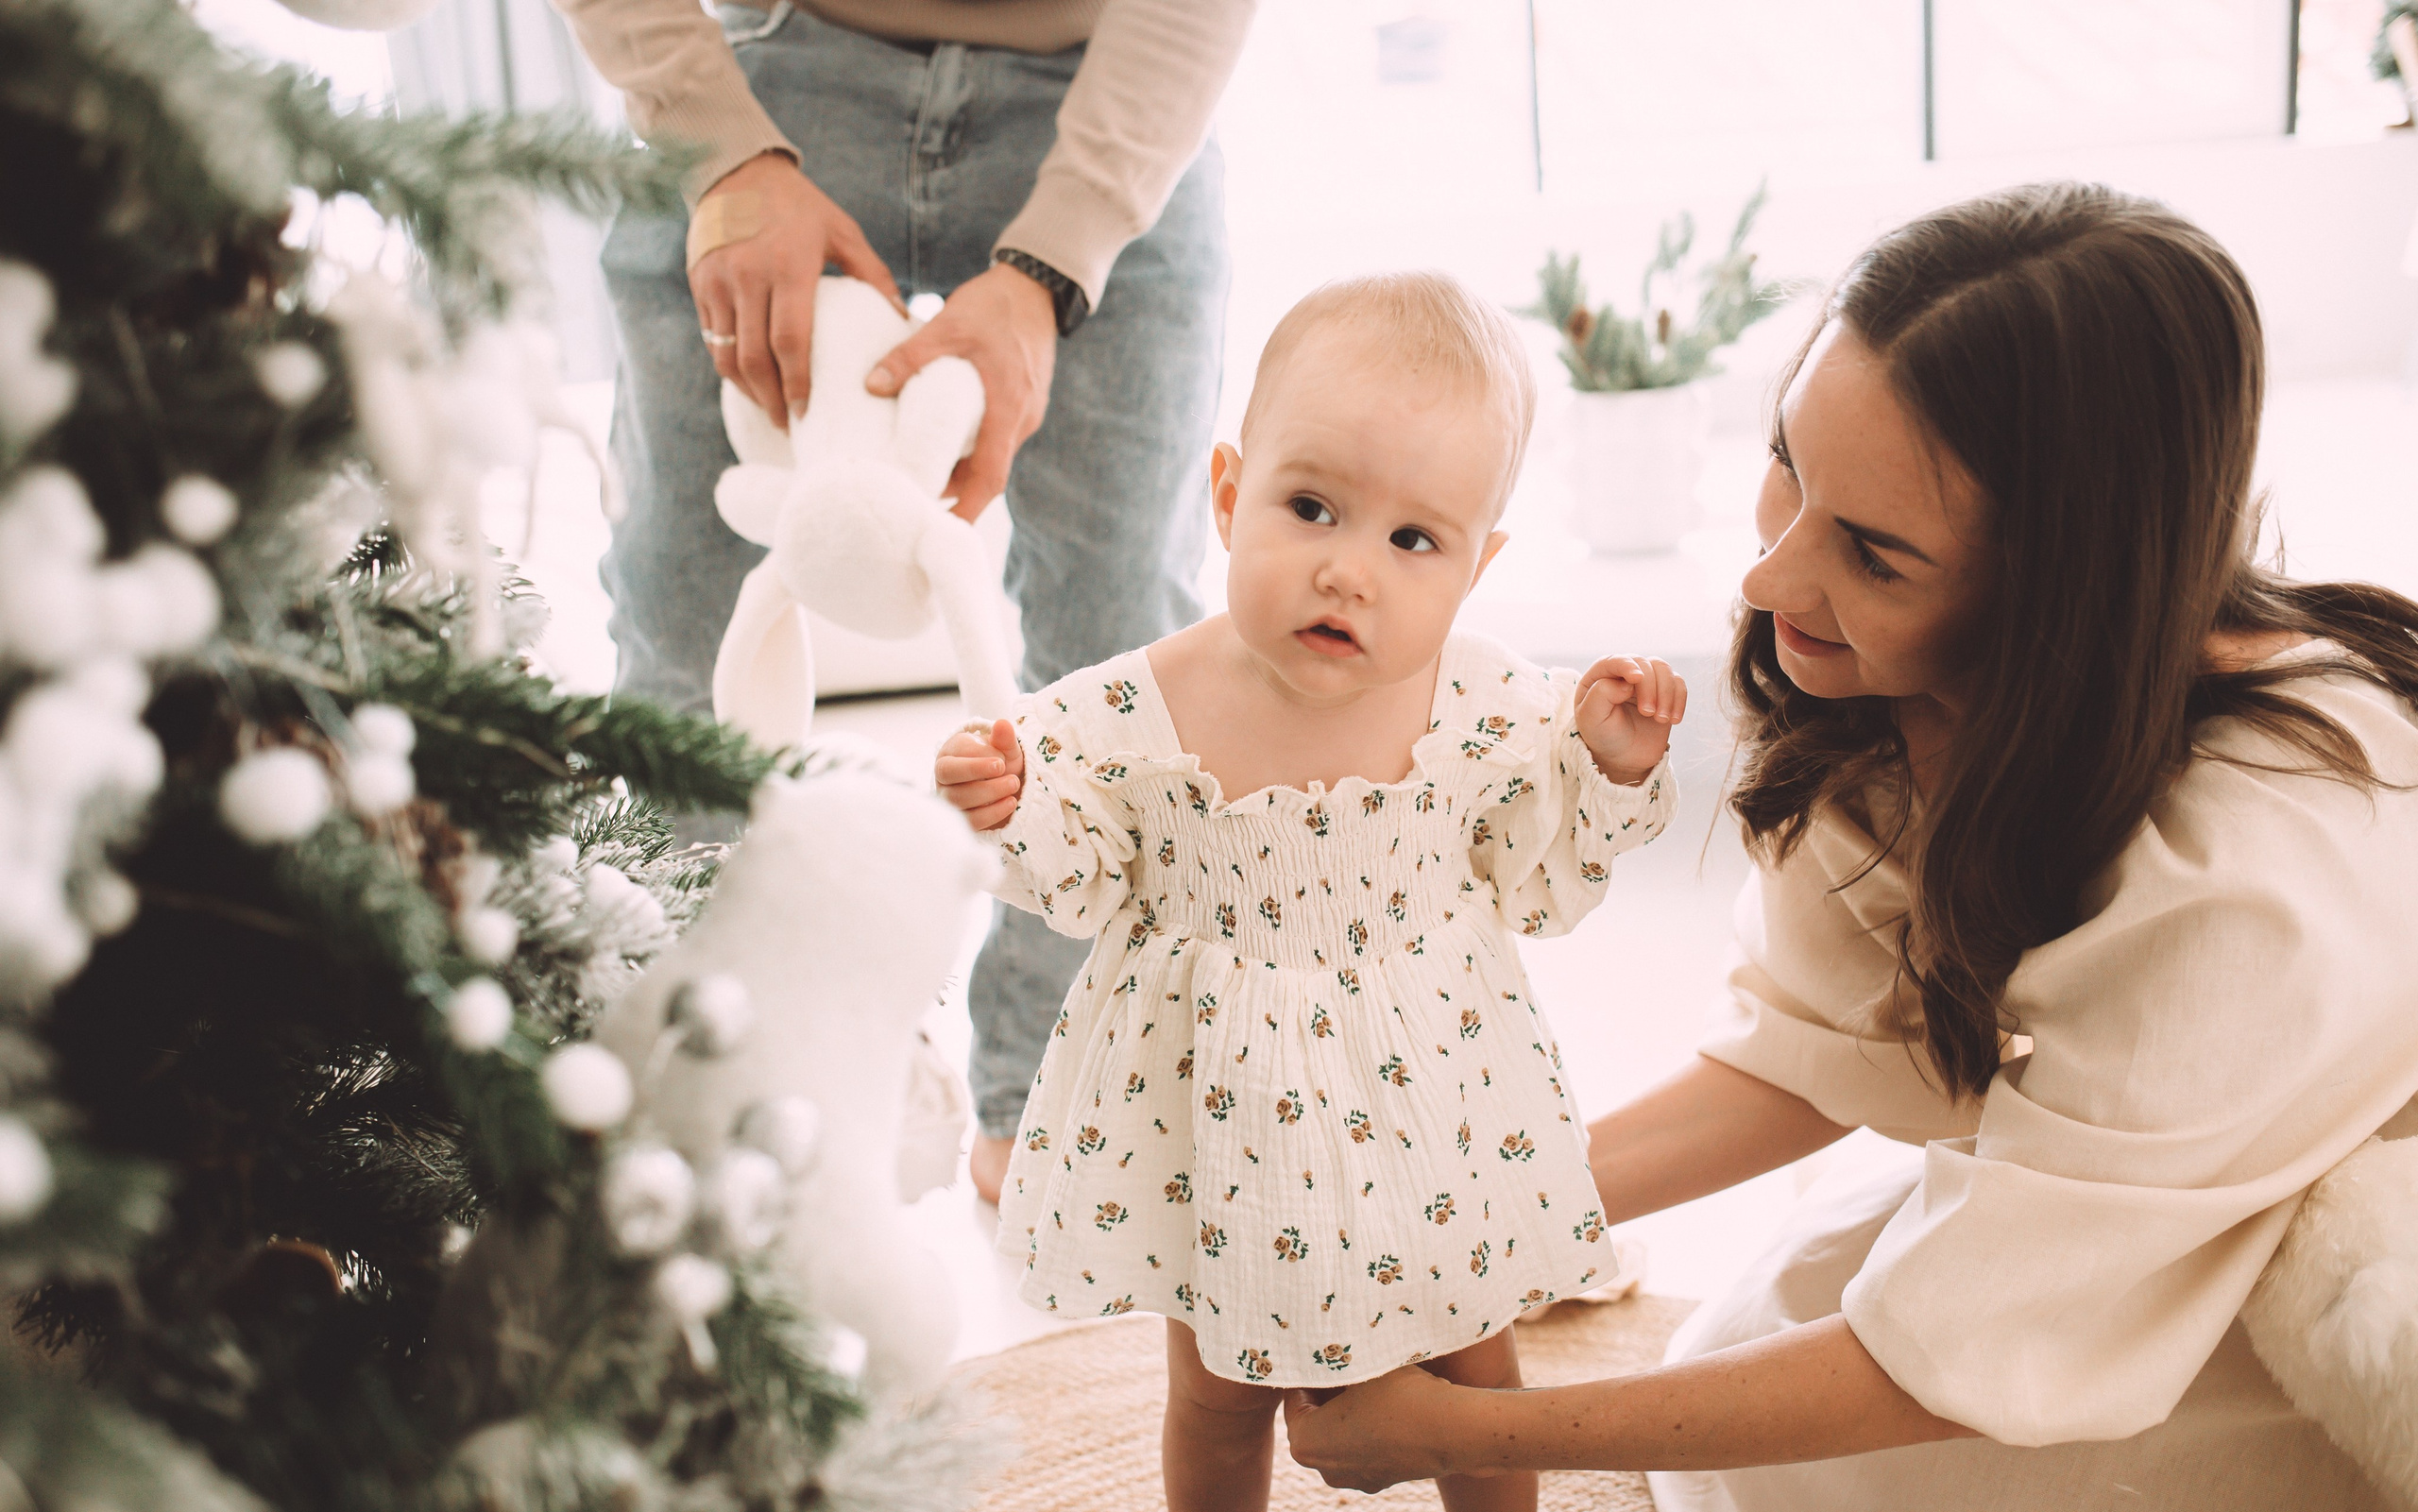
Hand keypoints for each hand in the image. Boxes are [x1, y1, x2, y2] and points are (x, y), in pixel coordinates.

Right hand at [689, 153, 903, 428]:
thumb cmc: (800, 206)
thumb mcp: (842, 231)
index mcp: (788, 266)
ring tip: (767, 409)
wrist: (737, 170)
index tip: (806, 412)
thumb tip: (904, 317)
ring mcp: (718, 281)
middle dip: (770, 399)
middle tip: (787, 424)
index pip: (790, 340)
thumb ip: (873, 274)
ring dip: (746, 389)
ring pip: (726, 353)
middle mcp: (748, 276)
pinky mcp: (700, 283)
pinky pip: (711, 336)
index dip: (796, 383)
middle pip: (754, 357)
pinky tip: (748, 380)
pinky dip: (728, 364)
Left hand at [866, 262, 1056, 521]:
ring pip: (989, 456)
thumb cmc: (996, 304)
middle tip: (908, 503)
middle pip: (986, 474)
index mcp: (1008, 409)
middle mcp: (1022, 420)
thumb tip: (871, 387)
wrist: (1037, 285)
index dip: (965, 511)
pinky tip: (936, 440)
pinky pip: (993, 437)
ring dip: (957, 469)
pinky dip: (966, 447)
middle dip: (950, 493)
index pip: (990, 478)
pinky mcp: (1020, 403)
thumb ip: (910, 356)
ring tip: (914, 472)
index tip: (940, 535)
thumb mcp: (949, 324)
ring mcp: (1024, 413)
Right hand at [936, 718, 1023, 831]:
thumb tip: (1003, 724)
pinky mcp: (959, 820)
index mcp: (951, 751)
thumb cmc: (1000, 764)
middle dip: (977, 770)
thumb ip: (1004, 738)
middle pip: (947, 772)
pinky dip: (992, 813)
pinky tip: (1010, 803)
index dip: (981, 753)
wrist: (1004, 789)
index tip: (1002, 757)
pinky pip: (969, 821)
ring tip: (1013, 785)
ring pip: (958, 798)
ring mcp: (948, 799)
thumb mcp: (1006, 749)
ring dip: (990, 792)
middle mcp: (943, 775)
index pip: (957, 751)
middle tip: (1006, 770)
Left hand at [1281, 1367, 1468, 1490]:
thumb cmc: (1401, 1394)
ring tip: (1371, 1379)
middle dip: (1329, 1389)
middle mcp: (1325, 1469)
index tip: (1329, 1352)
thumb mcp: (1360, 1366)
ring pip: (1341, 1430)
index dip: (1312, 1370)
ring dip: (1350, 1406)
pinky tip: (1391, 1404)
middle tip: (1349, 1361)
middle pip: (1316, 1416)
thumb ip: (1333, 1361)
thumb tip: (1320, 1347)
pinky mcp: (1380, 1478)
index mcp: (1305, 1443)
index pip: (1295, 1396)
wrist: (1454, 1429)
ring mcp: (1354, 1478)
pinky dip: (1371, 1423)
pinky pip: (1365, 1443)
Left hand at [1575, 655, 1685, 784]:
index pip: (1615, 660)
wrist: (1623, 758)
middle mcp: (1623, 673)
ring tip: (1661, 719)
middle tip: (1647, 713)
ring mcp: (1646, 681)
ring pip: (1663, 669)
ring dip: (1666, 693)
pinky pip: (1678, 683)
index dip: (1627, 665)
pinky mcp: (1664, 691)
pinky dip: (1679, 699)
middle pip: (1643, 663)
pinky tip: (1673, 720)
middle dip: (1649, 687)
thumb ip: (1601, 694)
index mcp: (1600, 676)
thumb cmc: (1602, 736)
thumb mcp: (1591, 719)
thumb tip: (1626, 682)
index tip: (1636, 678)